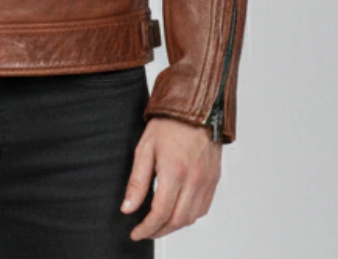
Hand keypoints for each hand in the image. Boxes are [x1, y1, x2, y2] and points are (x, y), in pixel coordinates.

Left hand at [121, 116, 221, 240]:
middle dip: (159, 231)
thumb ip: (137, 181)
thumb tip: (128, 207)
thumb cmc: (169, 124)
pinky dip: (188, 216)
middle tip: (145, 231)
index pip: (160, 213)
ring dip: (174, 226)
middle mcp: (194, 180)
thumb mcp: (144, 148)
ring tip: (158, 224)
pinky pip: (203, 208)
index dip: (147, 228)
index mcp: (174, 171)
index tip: (136, 233)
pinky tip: (177, 212)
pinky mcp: (214, 180)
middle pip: (177, 221)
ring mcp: (207, 181)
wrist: (196, 108)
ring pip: (191, 218)